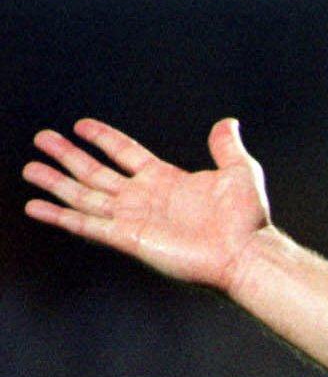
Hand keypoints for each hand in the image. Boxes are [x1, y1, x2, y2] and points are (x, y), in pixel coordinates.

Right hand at [23, 118, 270, 291]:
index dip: (103, 139)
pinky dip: (60, 216)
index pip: (125, 153)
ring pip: (85, 196)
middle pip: (96, 172)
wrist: (246, 253)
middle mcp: (145, 198)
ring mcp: (134, 218)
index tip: (80, 126)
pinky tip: (35, 206)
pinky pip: (86, 225)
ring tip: (30, 168)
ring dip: (56, 182)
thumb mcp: (239, 171)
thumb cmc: (248, 220)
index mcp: (165, 180)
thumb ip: (227, 147)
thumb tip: (228, 123)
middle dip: (68, 156)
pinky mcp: (128, 238)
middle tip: (41, 139)